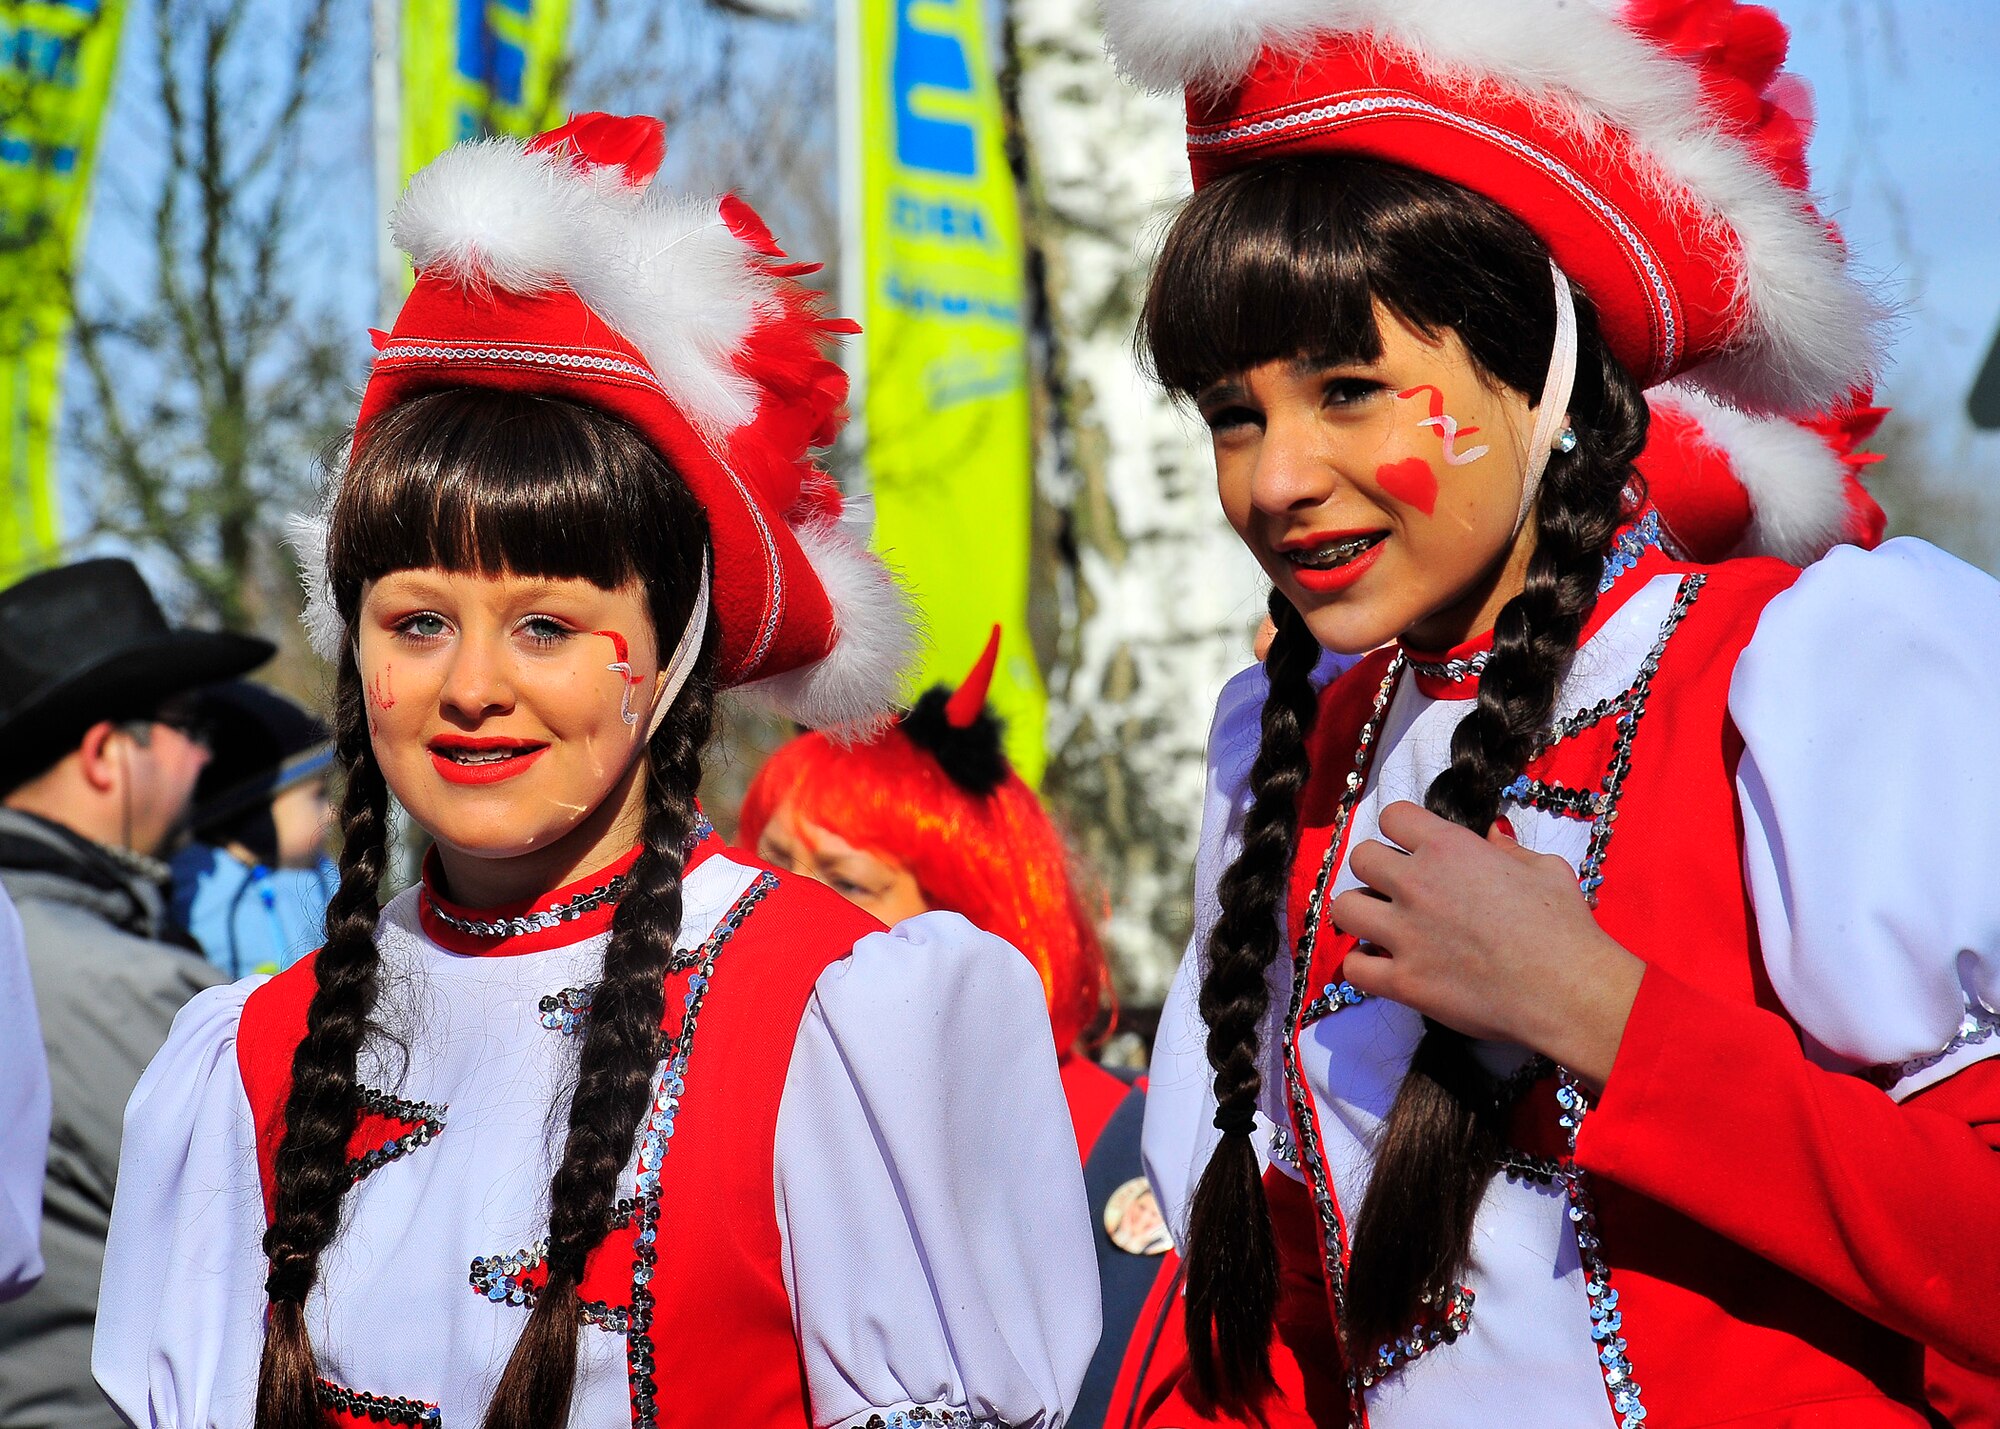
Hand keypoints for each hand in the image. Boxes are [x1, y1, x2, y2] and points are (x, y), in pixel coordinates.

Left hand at [1331, 801, 1646, 1088]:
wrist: (1566, 989)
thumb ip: (1508, 849)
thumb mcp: (1545, 868)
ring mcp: (1404, 933)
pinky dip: (1363, 966)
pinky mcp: (1403, 981)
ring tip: (1382, 926)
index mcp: (1450, 848)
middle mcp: (1418, 884)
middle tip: (1396, 889)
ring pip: (1343, 907)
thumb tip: (1491, 836)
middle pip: (1361, 857)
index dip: (1400, 831)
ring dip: (1359, 914)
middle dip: (1375, 870)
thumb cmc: (1564, 926)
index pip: (1392, 816)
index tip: (1413, 849)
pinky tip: (1383, 967)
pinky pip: (1353, 967)